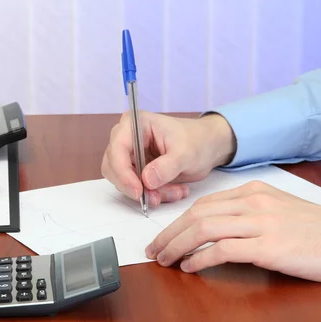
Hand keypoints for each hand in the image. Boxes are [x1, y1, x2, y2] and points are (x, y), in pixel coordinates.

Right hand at [101, 111, 236, 206]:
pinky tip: (172, 190)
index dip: (123, 172)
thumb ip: (167, 166)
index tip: (138, 190)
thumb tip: (147, 180)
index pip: (117, 148)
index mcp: (135, 124)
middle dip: (135, 186)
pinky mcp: (135, 170)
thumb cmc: (197, 140)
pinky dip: (153, 194)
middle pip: (113, 167)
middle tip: (156, 197)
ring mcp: (129, 155)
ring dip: (148, 193)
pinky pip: (134, 188)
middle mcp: (126, 138)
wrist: (207, 146)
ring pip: (123, 182)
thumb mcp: (186, 152)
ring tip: (174, 191)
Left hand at [146, 181, 320, 282]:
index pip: (203, 204)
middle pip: (196, 214)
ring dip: (176, 246)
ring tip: (164, 260)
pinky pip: (221, 249)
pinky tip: (189, 267)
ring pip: (203, 228)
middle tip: (153, 250)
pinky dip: (199, 258)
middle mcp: (253, 202)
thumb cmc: (316, 231)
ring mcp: (261, 223)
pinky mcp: (268, 246)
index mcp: (254, 192)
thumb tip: (214, 230)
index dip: (178, 221)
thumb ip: (247, 214)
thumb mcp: (278, 211)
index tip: (163, 236)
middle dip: (168, 233)